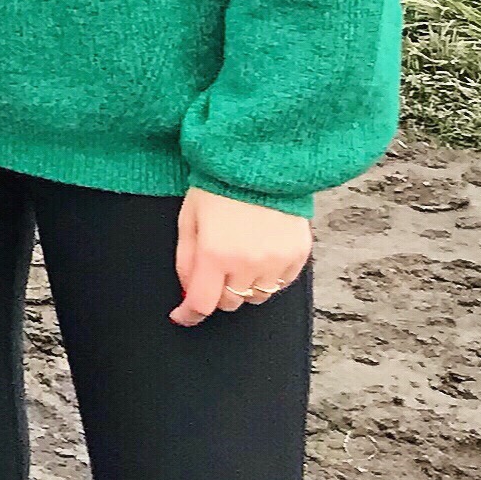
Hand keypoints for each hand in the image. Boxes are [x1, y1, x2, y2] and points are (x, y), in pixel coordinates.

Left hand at [172, 189, 311, 325]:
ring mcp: (276, 261)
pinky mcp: (298, 254)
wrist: (261, 163)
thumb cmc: (218, 187)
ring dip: (244, 287)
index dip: (189, 314)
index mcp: (215, 254)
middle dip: (217, 292)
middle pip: (230, 302)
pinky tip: (261, 255)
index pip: (202, 303)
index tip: (182, 316)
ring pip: (257, 297)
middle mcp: (248, 263)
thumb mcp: (188, 219)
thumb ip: (186, 260)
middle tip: (214, 271)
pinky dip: (269, 277)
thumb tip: (186, 292)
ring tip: (239, 260)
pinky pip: (282, 283)